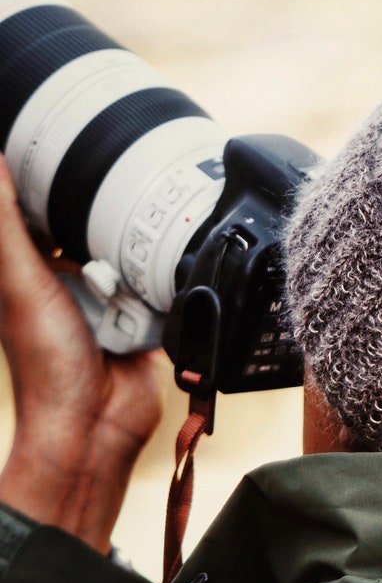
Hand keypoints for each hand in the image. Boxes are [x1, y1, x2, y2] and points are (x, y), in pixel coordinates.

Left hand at [0, 156, 168, 551]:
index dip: (57, 188)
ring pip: (135, 255)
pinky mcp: (146, 322)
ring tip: (136, 267)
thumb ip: (7, 225)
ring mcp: (111, 304)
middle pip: (97, 230)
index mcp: (34, 272)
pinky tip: (166, 280)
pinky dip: (166, 285)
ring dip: (140, 258)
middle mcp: (72, 285)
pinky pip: (163, 288)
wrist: (96, 426)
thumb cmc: (47, 366)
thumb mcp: (21, 282)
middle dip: (110, 225)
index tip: (76, 156)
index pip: (45, 215)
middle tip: (117, 219)